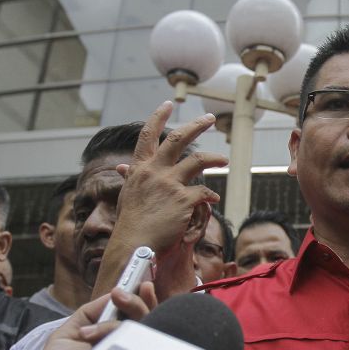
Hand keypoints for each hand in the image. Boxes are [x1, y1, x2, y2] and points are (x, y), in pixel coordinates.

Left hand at [21, 284, 155, 349]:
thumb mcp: (65, 335)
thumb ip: (88, 314)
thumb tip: (113, 293)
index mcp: (111, 339)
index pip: (133, 315)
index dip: (140, 298)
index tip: (139, 282)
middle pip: (148, 320)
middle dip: (137, 303)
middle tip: (121, 296)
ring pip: (149, 334)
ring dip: (128, 320)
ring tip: (104, 323)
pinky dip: (137, 342)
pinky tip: (123, 338)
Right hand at [92, 102, 227, 299]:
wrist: (134, 245)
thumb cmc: (131, 222)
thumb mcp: (127, 194)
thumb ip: (131, 177)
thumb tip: (123, 166)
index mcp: (139, 168)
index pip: (148, 134)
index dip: (158, 117)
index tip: (168, 104)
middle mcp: (154, 171)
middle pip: (179, 138)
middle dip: (197, 125)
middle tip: (209, 118)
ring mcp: (169, 184)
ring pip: (199, 161)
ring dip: (214, 158)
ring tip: (225, 160)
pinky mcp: (184, 199)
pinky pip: (204, 191)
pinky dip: (210, 195)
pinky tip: (213, 199)